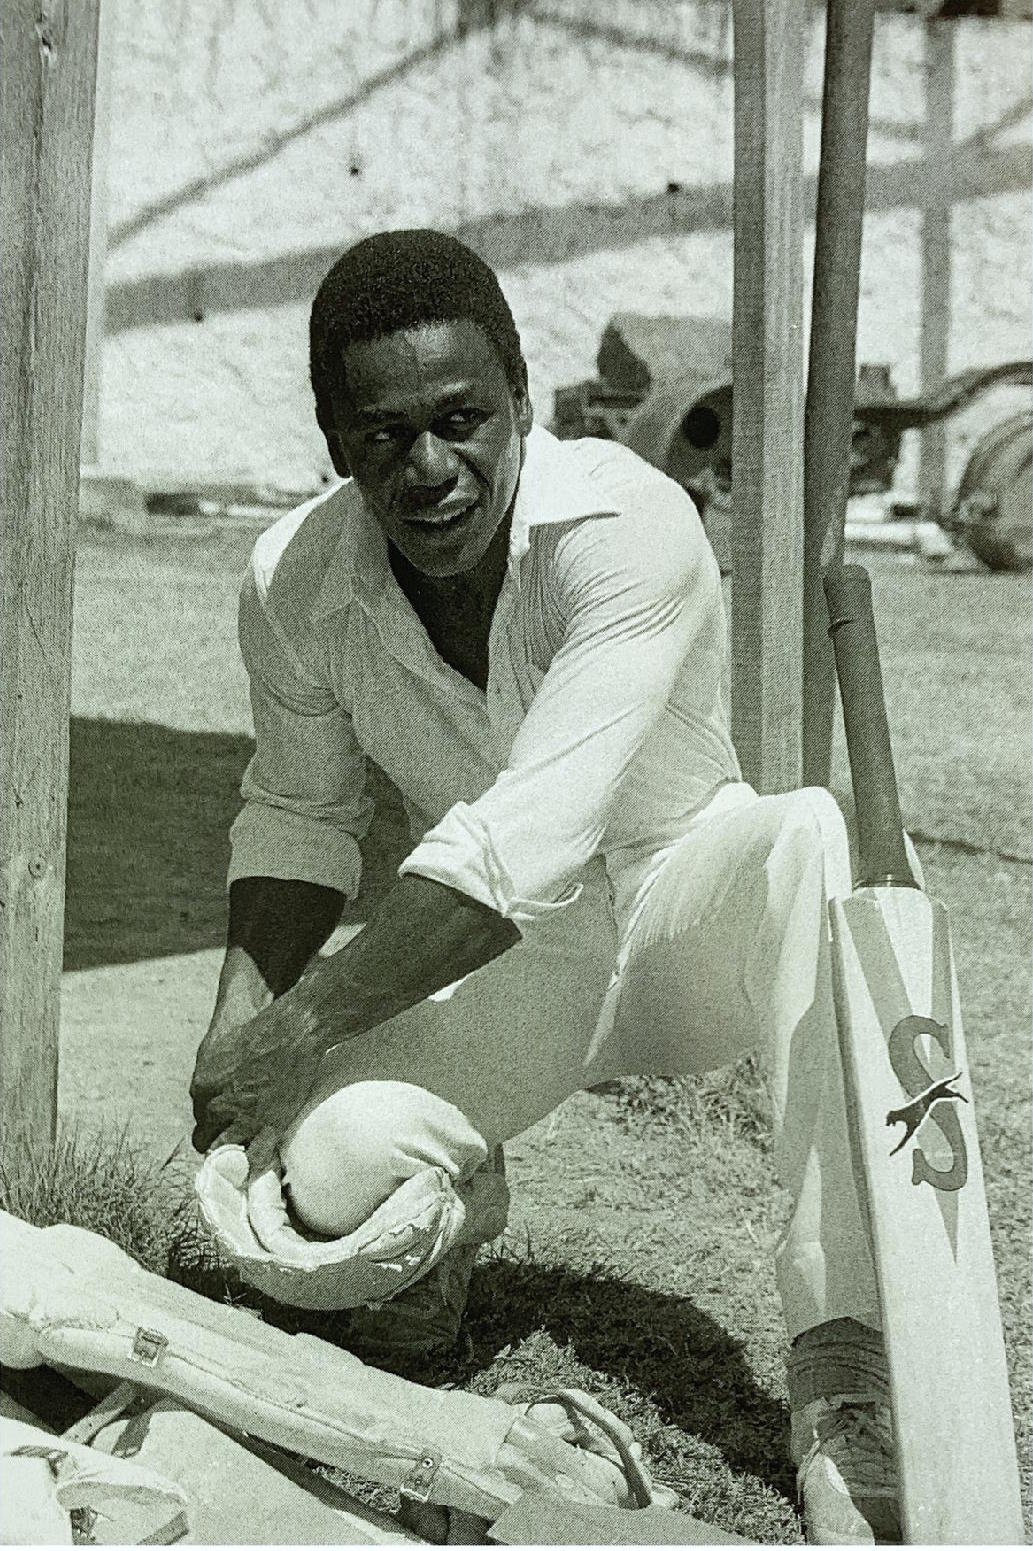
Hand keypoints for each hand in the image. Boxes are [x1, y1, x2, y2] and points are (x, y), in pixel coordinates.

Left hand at [190, 992, 327, 1154]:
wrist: (294, 1029)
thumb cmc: (260, 1031)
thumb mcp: (220, 1048)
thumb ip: (210, 1075)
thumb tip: (208, 1093)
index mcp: (201, 1085)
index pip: (199, 1116)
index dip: (213, 1120)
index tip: (224, 1123)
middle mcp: (217, 1104)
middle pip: (206, 1136)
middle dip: (218, 1137)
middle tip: (233, 1136)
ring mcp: (243, 1118)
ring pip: (225, 1150)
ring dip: (231, 1153)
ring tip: (241, 1154)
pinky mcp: (269, 1126)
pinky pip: (254, 1158)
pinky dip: (251, 1165)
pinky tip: (254, 1164)